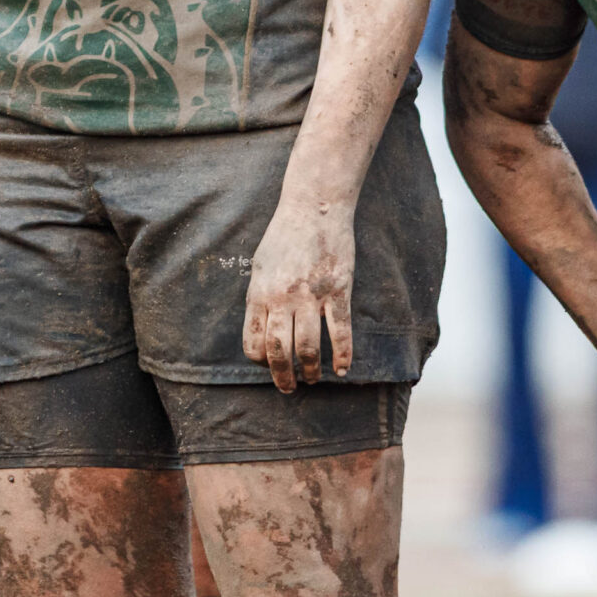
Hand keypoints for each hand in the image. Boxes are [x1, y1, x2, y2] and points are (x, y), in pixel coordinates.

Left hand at [241, 192, 356, 391]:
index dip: (260, 361)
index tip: (268, 365)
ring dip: (310, 370)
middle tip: (288, 388)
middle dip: (283, 376)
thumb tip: (261, 326)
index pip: (254, 341)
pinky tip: (341, 369)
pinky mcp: (338, 291)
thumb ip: (260, 295)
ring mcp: (311, 296)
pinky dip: (342, 355)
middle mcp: (283, 298)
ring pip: (309, 347)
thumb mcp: (260, 264)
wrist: (314, 207)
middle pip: (280, 350)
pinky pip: (340, 332)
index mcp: (260, 292)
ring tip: (312, 380)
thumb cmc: (284, 235)